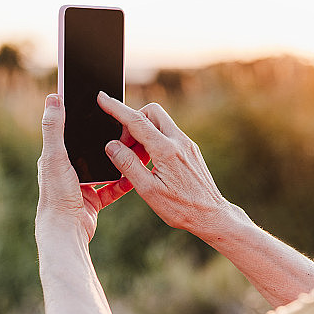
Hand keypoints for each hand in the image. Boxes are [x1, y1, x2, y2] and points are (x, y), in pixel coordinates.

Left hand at [36, 94, 133, 241]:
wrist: (66, 230)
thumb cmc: (57, 193)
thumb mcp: (55, 156)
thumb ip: (54, 127)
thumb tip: (53, 97)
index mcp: (55, 157)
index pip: (70, 131)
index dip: (83, 119)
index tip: (100, 107)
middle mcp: (66, 171)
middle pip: (90, 149)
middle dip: (107, 140)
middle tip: (124, 127)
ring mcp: (80, 186)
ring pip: (104, 168)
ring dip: (118, 160)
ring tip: (134, 148)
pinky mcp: (92, 200)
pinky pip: (112, 189)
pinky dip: (123, 183)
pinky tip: (135, 175)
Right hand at [97, 91, 231, 235]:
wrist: (211, 215)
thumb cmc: (181, 208)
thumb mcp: (148, 190)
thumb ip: (128, 165)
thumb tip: (112, 145)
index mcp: (166, 150)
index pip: (136, 120)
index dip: (115, 107)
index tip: (102, 98)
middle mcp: (179, 141)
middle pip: (151, 112)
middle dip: (133, 120)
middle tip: (124, 144)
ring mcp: (187, 144)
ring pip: (160, 122)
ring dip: (143, 132)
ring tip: (136, 159)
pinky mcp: (190, 150)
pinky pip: (168, 134)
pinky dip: (154, 140)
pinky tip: (150, 162)